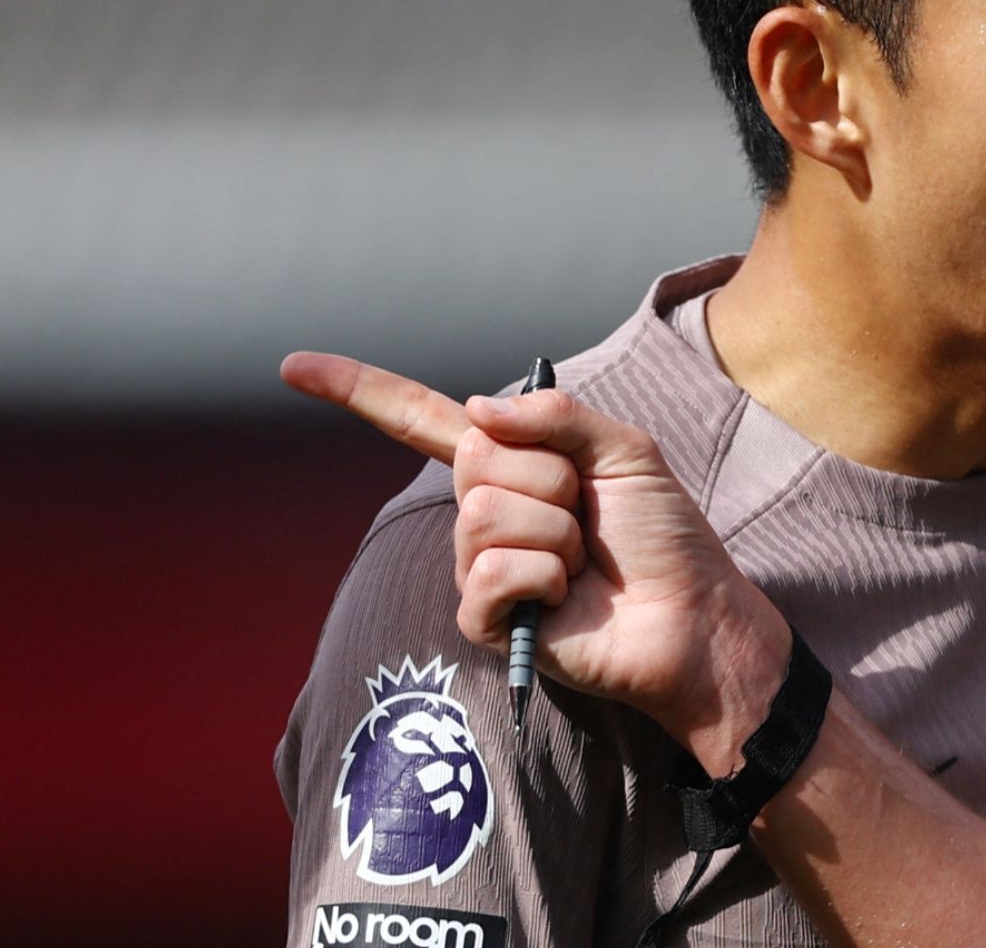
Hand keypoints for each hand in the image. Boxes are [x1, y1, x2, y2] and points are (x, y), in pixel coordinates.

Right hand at [280, 352, 789, 770]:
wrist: (692, 616)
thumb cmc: (662, 536)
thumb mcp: (625, 450)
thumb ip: (557, 416)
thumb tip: (477, 405)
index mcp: (511, 465)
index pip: (422, 421)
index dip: (360, 392)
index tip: (293, 367)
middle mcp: (482, 511)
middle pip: (477, 457)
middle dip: (552, 478)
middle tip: (589, 514)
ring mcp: (478, 565)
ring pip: (486, 513)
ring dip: (557, 531)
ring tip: (583, 561)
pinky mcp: (482, 617)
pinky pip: (493, 568)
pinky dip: (546, 575)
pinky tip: (564, 598)